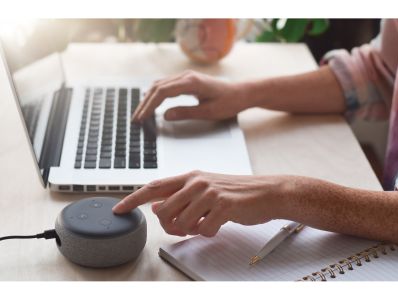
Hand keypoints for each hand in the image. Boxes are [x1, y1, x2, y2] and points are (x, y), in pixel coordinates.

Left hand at [112, 171, 284, 236]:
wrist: (265, 192)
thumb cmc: (234, 192)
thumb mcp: (204, 188)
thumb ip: (180, 196)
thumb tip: (158, 207)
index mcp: (190, 177)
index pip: (154, 187)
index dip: (133, 199)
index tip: (119, 209)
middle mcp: (196, 182)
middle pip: (164, 211)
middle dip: (169, 226)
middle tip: (185, 227)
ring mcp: (209, 193)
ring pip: (182, 223)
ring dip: (192, 230)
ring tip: (205, 222)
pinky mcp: (222, 206)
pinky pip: (203, 230)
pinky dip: (208, 233)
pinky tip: (218, 223)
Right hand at [132, 70, 248, 121]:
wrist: (242, 93)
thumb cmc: (229, 102)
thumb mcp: (208, 112)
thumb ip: (186, 113)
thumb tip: (165, 115)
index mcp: (191, 83)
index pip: (162, 92)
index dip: (150, 106)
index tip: (142, 118)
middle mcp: (186, 76)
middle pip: (158, 87)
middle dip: (145, 103)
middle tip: (136, 118)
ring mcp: (186, 77)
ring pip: (160, 85)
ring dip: (148, 98)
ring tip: (140, 112)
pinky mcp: (187, 80)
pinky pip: (167, 85)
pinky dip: (156, 94)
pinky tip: (151, 102)